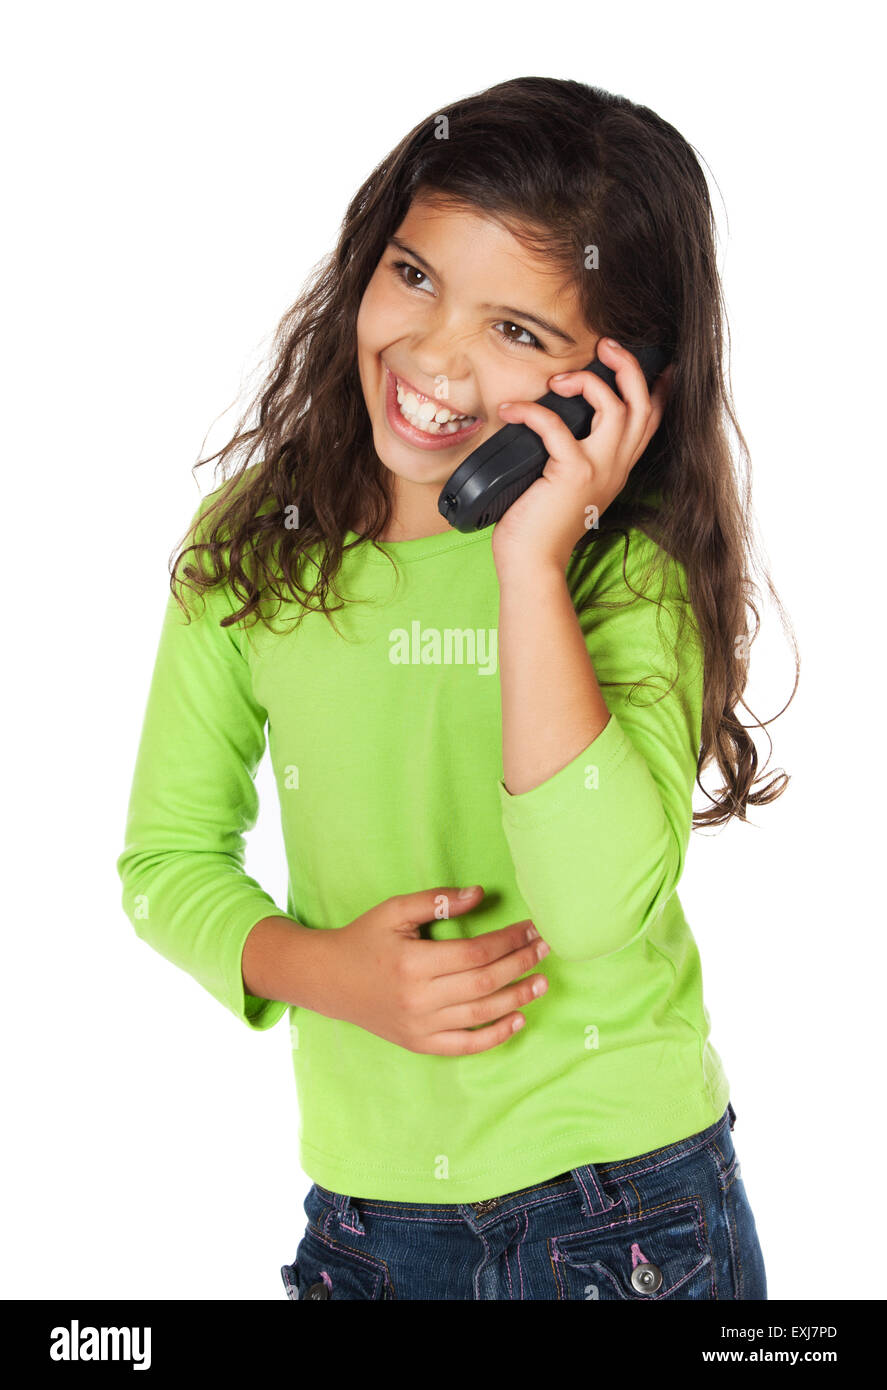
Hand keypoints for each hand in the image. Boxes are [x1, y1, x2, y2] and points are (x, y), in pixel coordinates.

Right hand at [317, 886, 550, 1055]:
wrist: (329, 980)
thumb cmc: (364, 938)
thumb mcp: (394, 910)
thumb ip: (437, 901)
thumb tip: (481, 894)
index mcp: (413, 963)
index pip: (476, 953)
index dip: (509, 940)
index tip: (531, 927)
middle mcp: (419, 998)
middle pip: (484, 983)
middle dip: (521, 964)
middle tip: (545, 949)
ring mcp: (420, 1026)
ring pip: (481, 1015)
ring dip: (517, 998)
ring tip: (542, 983)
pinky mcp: (419, 1043)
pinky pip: (465, 1046)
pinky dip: (495, 1036)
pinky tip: (517, 1020)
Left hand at [490, 339, 673, 573]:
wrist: (533, 562)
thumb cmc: (539, 525)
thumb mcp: (566, 484)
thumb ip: (572, 453)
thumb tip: (553, 415)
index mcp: (617, 467)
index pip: (652, 419)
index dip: (658, 384)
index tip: (652, 358)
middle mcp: (616, 466)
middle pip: (642, 403)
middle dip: (628, 366)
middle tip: (605, 346)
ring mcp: (598, 470)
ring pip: (615, 407)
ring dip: (587, 382)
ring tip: (558, 380)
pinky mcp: (572, 474)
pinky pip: (557, 427)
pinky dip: (532, 411)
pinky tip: (512, 409)